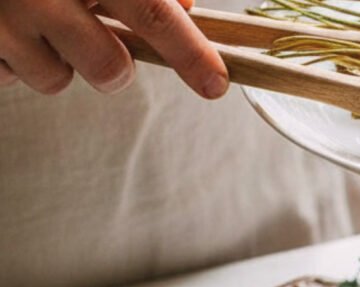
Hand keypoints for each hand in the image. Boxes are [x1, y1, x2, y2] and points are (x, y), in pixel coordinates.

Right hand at [0, 0, 227, 97]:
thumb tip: (185, 5)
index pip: (152, 12)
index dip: (189, 52)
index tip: (216, 83)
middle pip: (109, 69)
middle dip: (117, 69)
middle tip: (114, 49)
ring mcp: (1, 20)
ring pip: (57, 80)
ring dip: (59, 60)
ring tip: (39, 19)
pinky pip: (11, 78)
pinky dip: (16, 58)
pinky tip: (7, 26)